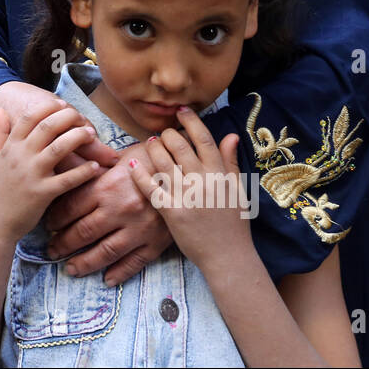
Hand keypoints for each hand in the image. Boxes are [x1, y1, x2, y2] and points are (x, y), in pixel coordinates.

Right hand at [0, 107, 103, 243]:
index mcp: (10, 146)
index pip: (30, 117)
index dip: (48, 107)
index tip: (62, 104)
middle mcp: (21, 156)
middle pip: (48, 126)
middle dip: (68, 117)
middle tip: (82, 118)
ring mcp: (32, 174)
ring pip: (60, 148)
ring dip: (78, 138)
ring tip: (91, 135)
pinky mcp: (43, 193)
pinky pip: (67, 179)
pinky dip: (83, 171)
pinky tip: (95, 167)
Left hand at [43, 149, 173, 286]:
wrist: (191, 168)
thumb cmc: (153, 157)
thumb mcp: (122, 156)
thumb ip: (97, 169)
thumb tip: (70, 175)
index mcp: (108, 185)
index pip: (72, 207)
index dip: (56, 218)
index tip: (49, 225)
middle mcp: (120, 209)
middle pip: (83, 232)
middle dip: (63, 244)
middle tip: (52, 251)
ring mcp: (139, 228)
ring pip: (105, 252)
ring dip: (84, 263)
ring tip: (71, 269)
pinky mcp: (157, 241)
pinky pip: (134, 262)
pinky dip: (119, 273)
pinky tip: (107, 279)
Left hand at [125, 106, 249, 269]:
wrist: (228, 256)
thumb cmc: (234, 224)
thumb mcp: (237, 190)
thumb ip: (230, 162)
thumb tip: (230, 135)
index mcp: (220, 174)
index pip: (204, 138)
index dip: (191, 121)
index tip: (181, 112)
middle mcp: (202, 181)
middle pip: (179, 146)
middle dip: (167, 134)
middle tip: (163, 133)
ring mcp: (186, 196)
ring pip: (163, 162)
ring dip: (152, 148)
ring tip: (149, 143)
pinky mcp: (171, 212)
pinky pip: (151, 187)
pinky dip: (139, 173)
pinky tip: (132, 162)